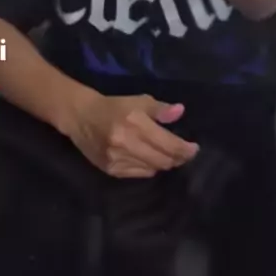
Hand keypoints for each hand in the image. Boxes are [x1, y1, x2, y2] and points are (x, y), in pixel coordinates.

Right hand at [63, 88, 198, 177]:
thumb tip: (180, 111)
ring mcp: (118, 159)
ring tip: (167, 155)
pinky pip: (139, 174)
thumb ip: (160, 109)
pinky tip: (149, 159)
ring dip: (163, 163)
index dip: (185, 149)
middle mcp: (127, 143)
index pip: (169, 144)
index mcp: (135, 123)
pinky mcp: (111, 170)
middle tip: (183, 153)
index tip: (194, 148)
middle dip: (177, 158)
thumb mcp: (138, 100)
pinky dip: (148, 168)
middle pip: (164, 160)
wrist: (81, 117)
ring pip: (153, 169)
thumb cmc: (114, 106)